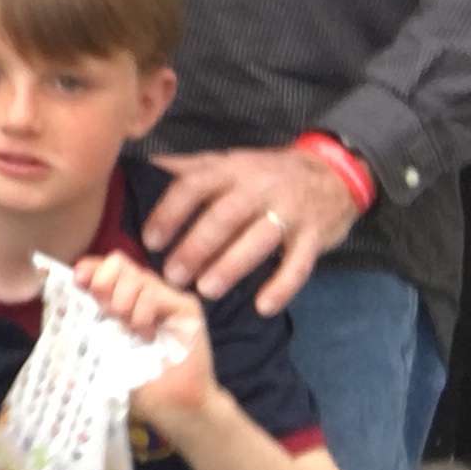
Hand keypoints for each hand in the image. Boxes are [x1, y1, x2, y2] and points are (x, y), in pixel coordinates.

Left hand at [77, 250, 217, 432]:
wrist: (172, 406)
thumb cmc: (134, 382)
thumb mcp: (99, 348)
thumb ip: (84, 321)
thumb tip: (57, 297)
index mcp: (120, 299)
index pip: (102, 267)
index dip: (88, 268)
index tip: (77, 280)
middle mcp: (143, 293)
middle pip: (118, 263)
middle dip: (103, 283)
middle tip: (105, 311)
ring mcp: (166, 298)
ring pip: (136, 276)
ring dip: (122, 302)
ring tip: (128, 330)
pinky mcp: (185, 306)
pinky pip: (154, 294)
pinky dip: (142, 313)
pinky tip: (145, 335)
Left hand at [142, 145, 362, 313]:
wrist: (332, 172)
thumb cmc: (265, 174)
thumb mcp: (227, 163)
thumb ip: (187, 169)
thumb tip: (138, 173)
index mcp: (230, 169)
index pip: (193, 187)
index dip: (170, 213)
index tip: (150, 241)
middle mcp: (259, 187)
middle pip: (224, 217)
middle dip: (195, 247)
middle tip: (173, 276)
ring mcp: (290, 211)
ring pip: (259, 239)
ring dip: (230, 266)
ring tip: (206, 291)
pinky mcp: (314, 236)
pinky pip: (299, 264)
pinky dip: (282, 286)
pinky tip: (263, 307)